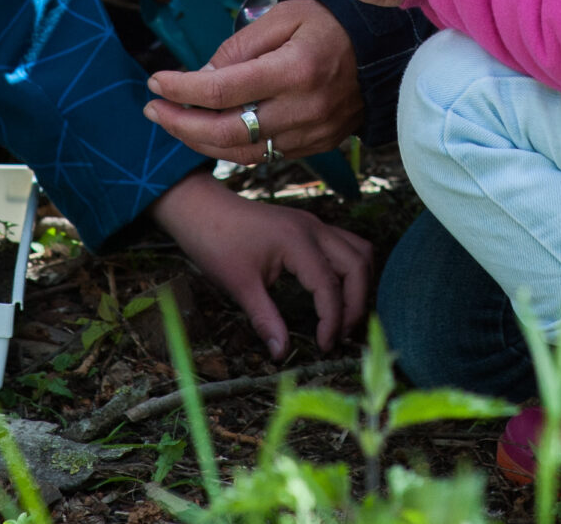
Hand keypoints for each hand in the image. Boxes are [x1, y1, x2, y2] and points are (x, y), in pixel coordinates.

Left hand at [145, 0, 366, 160]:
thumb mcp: (283, 15)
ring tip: (174, 123)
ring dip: (201, 143)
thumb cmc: (328, 23)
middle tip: (153, 111)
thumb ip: (240, 46)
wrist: (380, 50)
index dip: (181, 88)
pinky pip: (265, 156)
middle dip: (181, 124)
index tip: (155, 82)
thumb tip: (202, 75)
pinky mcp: (316, 145)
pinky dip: (232, 148)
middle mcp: (303, 108)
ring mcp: (312, 133)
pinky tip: (211, 132)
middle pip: (227, 132)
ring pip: (243, 153)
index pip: (222, 89)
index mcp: (294, 70)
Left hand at [151, 170, 373, 357]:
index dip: (332, 320)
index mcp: (298, 241)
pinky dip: (351, 269)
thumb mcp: (239, 285)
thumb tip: (281, 353)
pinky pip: (346, 245)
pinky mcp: (309, 226)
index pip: (330, 286)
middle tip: (340, 335)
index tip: (324, 346)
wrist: (201, 208)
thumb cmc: (216, 242)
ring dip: (359, 283)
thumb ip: (265, 319)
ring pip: (359, 250)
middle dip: (356, 304)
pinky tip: (337, 292)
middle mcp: (314, 228)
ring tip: (345, 315)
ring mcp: (314, 224)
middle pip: (357, 265)